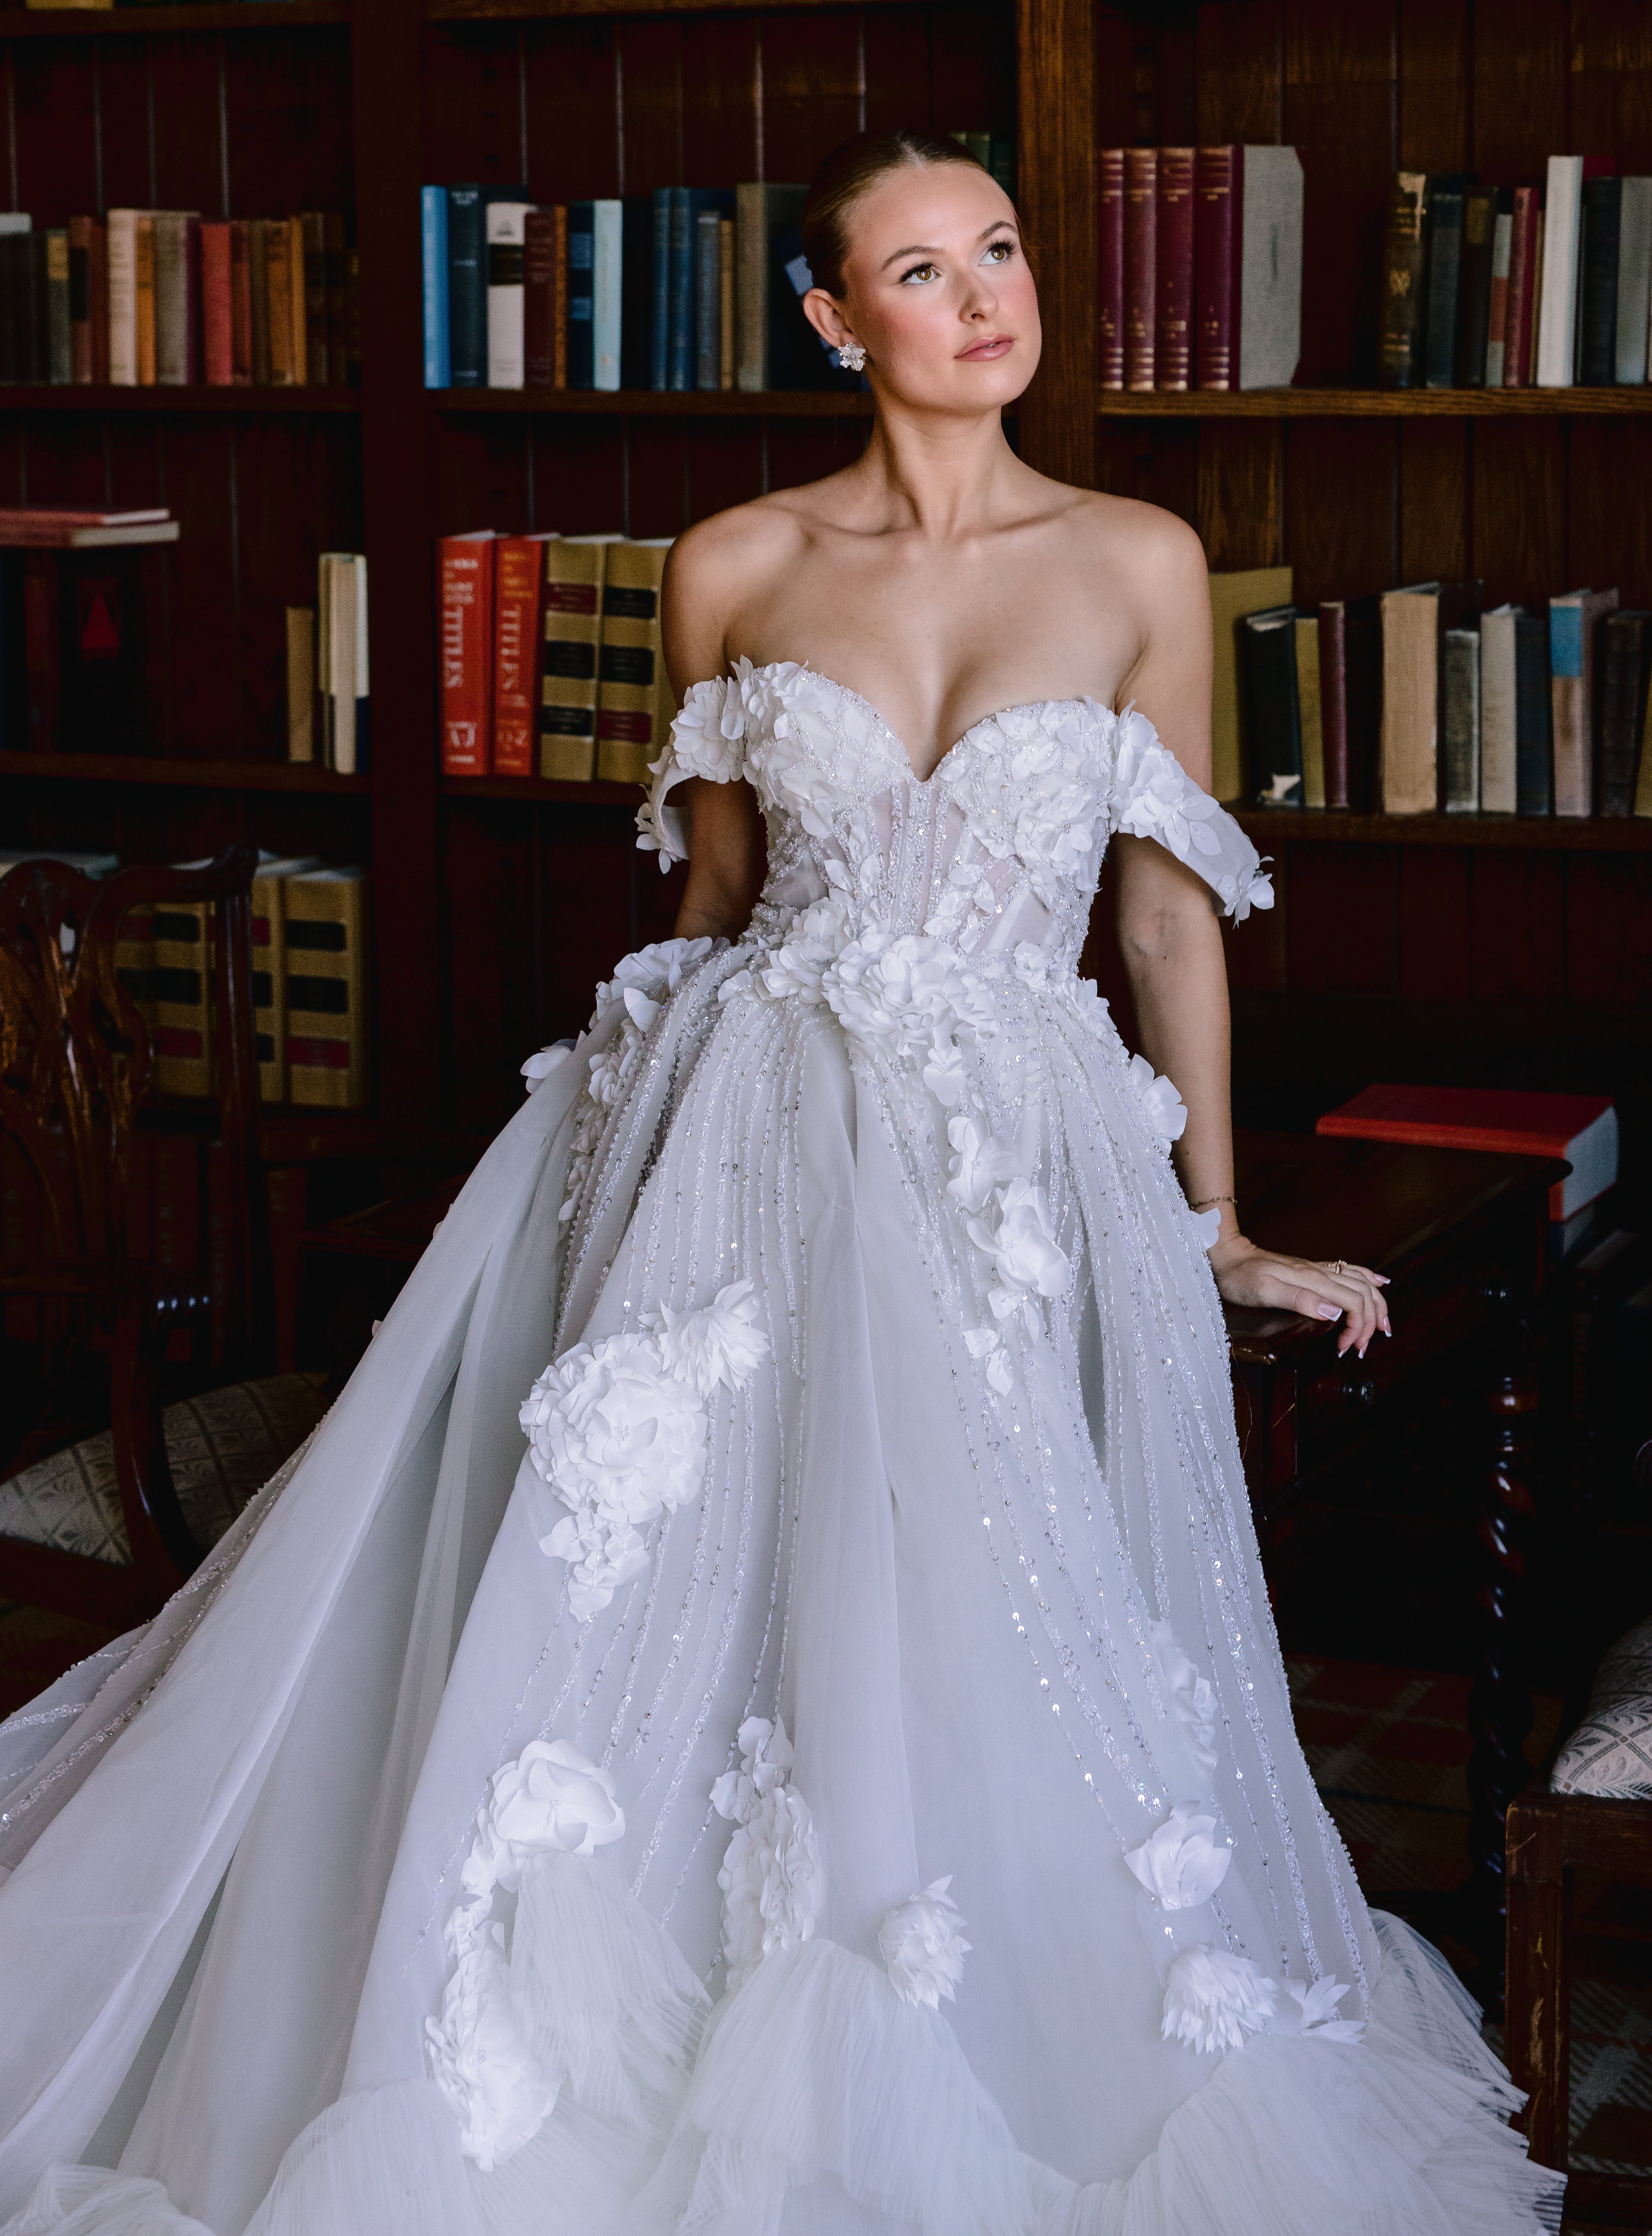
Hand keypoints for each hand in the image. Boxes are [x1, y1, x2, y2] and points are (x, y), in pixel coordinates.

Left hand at [1209, 1233, 1391, 1356]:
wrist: (1228, 1256)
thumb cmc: (1241, 1277)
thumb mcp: (1264, 1292)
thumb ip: (1299, 1300)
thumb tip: (1334, 1311)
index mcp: (1314, 1280)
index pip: (1354, 1303)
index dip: (1358, 1327)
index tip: (1344, 1348)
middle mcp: (1321, 1272)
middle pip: (1364, 1294)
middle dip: (1371, 1322)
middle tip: (1362, 1348)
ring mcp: (1319, 1269)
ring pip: (1363, 1283)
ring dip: (1378, 1304)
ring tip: (1384, 1326)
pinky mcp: (1314, 1270)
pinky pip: (1351, 1271)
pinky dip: (1370, 1279)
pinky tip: (1380, 1283)